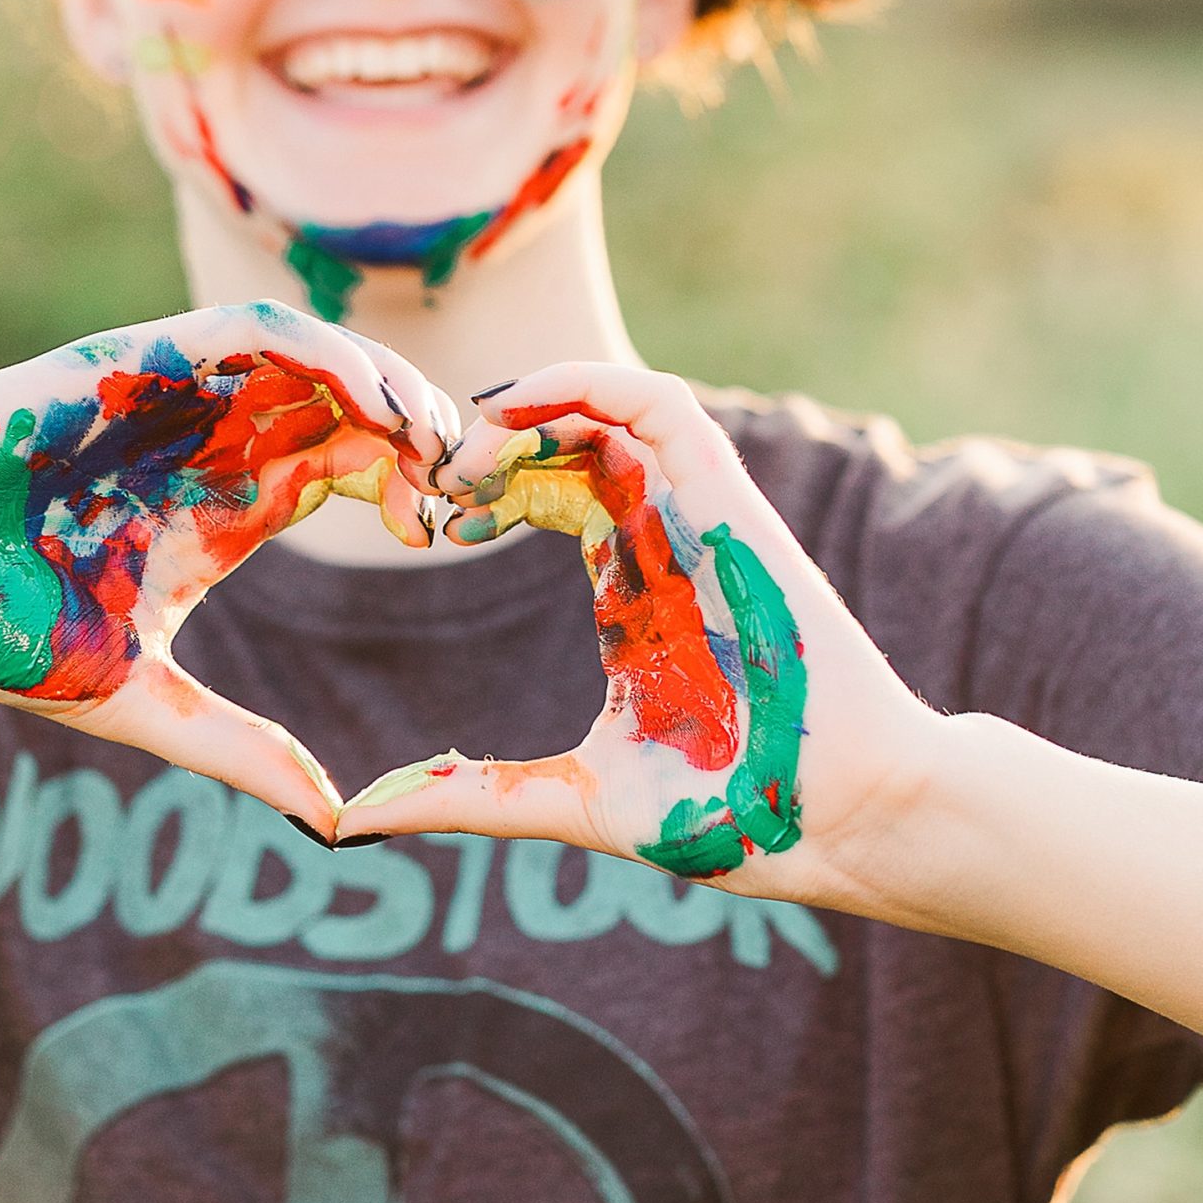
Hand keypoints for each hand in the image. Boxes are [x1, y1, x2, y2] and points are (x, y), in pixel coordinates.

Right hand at [0, 302, 454, 836]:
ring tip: (435, 430)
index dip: (413, 485)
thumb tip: (332, 819)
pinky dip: (316, 347)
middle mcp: (215, 442)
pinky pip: (247, 331)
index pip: (354, 467)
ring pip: (315, 356)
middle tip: (473, 472)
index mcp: (230, 509)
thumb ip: (236, 749)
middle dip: (422, 426)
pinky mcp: (134, 361)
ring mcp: (178, 396)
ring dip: (385, 379)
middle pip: (353, 404)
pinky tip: (365, 392)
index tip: (454, 529)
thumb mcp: (138, 703)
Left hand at [338, 364, 937, 907]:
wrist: (840, 818)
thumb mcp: (572, 798)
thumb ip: (472, 793)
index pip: (552, 495)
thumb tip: (361, 819)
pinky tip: (519, 406)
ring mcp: (695, 516)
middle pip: (569, 441)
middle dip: (493, 444)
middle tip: (435, 487)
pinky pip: (658, 404)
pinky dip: (588, 383)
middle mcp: (662, 540)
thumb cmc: (734, 812)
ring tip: (469, 451)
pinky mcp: (727, 503)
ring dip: (530, 404)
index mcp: (633, 592)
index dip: (485, 490)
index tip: (431, 527)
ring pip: (610, 406)